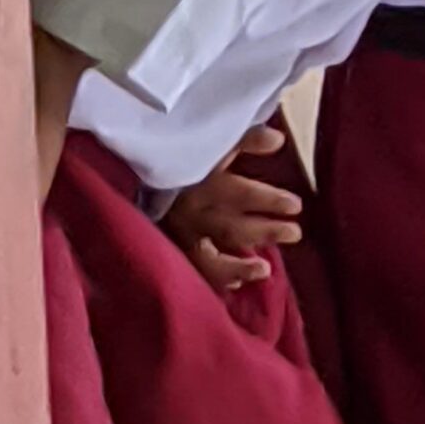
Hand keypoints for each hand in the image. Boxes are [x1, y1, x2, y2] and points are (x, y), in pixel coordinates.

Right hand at [162, 124, 302, 295]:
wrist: (129, 171)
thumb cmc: (178, 154)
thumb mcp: (210, 141)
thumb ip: (244, 139)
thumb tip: (278, 139)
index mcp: (199, 181)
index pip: (239, 193)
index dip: (268, 200)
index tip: (295, 205)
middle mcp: (189, 212)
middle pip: (230, 227)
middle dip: (264, 232)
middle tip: (295, 233)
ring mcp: (176, 234)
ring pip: (208, 257)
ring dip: (238, 266)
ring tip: (265, 271)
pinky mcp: (167, 248)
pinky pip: (190, 270)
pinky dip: (213, 278)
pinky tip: (234, 284)